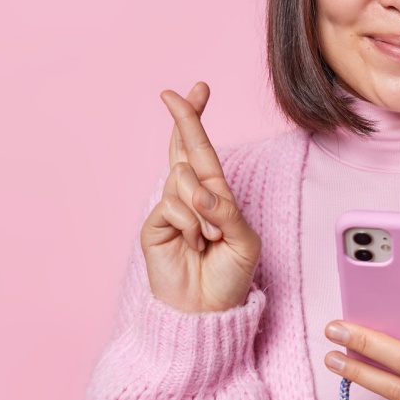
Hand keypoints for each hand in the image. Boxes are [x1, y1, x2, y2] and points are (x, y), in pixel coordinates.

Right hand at [139, 82, 260, 312]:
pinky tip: (193, 245)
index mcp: (214, 194)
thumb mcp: (243, 240)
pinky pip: (174, 204)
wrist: (207, 311)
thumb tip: (198, 190)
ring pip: (184, 179)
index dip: (196, 118)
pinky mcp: (155, 225)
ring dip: (204, 210)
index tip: (197, 88)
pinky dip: (191, 224)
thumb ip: (225, 211)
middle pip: (184, 148)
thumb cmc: (229, 277)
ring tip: (209, 240)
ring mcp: (171, 208)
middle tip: (173, 99)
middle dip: (183, 119)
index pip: (203, 149)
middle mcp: (190, 195)